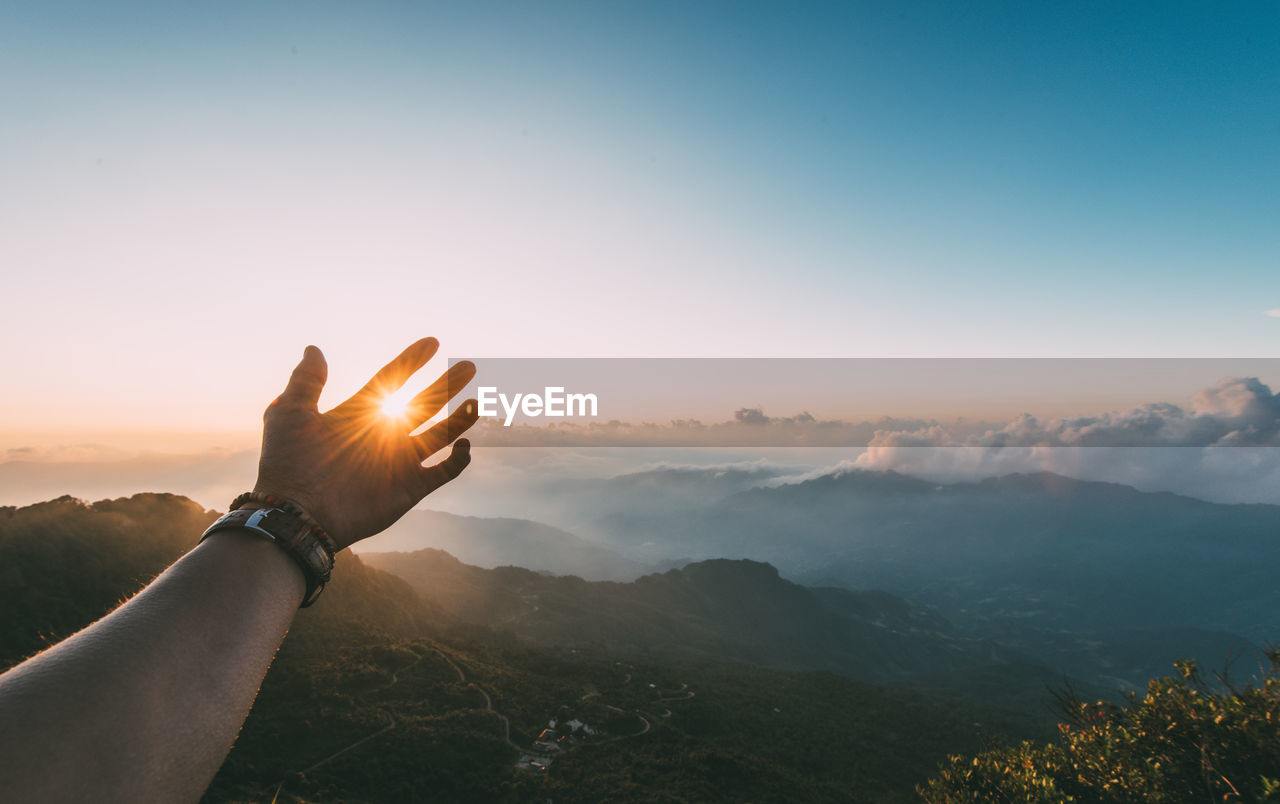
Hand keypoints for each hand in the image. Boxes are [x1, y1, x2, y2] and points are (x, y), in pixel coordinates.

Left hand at [252, 339, 477, 549]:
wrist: (297, 514)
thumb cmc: (288, 465)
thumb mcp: (289, 414)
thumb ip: (306, 382)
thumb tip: (313, 349)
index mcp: (359, 414)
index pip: (391, 380)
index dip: (411, 362)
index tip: (432, 343)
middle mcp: (383, 435)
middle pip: (424, 404)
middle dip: (447, 385)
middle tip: (469, 366)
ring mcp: (399, 462)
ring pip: (440, 434)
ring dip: (460, 419)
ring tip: (477, 402)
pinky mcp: (410, 488)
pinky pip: (444, 471)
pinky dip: (459, 460)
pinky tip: (465, 445)